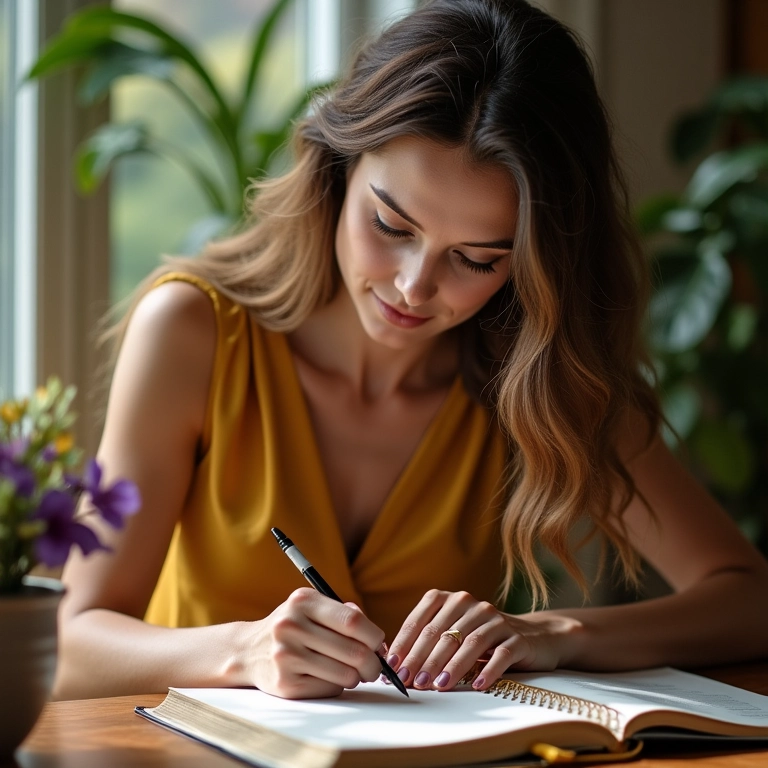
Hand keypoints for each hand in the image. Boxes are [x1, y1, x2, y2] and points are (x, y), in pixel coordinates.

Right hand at [247, 588, 385, 698]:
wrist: (249, 651)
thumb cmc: (292, 627)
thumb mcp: (311, 608)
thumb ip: (344, 615)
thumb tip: (378, 641)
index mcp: (303, 601)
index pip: (352, 621)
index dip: (374, 636)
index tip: (378, 644)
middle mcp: (291, 626)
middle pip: (353, 651)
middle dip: (373, 664)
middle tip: (374, 667)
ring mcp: (286, 656)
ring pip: (345, 674)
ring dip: (356, 677)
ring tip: (351, 672)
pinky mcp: (285, 684)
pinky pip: (329, 689)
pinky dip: (337, 686)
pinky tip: (327, 677)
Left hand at [387, 590, 576, 691]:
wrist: (534, 636)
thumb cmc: (482, 639)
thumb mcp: (454, 633)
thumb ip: (429, 642)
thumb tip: (396, 665)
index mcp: (450, 600)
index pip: (421, 620)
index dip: (405, 644)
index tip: (392, 667)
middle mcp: (471, 605)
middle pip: (442, 633)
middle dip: (423, 659)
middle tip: (411, 682)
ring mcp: (496, 620)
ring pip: (470, 643)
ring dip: (452, 666)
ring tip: (438, 686)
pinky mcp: (517, 638)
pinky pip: (501, 655)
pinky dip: (488, 671)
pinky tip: (478, 685)